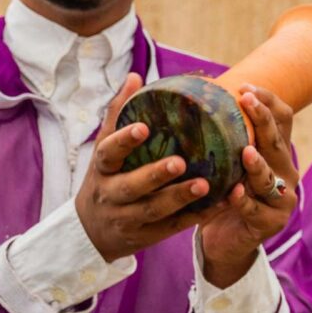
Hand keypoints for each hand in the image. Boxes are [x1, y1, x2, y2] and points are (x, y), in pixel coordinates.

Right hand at [74, 73, 217, 261]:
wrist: (90, 232)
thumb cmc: (105, 179)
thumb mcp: (103, 150)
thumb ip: (119, 115)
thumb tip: (135, 77)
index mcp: (102, 169)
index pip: (109, 154)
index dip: (124, 142)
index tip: (143, 128)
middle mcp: (112, 195)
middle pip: (131, 186)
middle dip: (155, 175)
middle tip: (180, 161)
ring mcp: (128, 218)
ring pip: (154, 210)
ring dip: (180, 198)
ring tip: (206, 184)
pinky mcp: (147, 235)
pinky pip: (173, 227)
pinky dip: (197, 216)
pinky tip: (220, 203)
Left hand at [194, 83, 301, 287]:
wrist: (225, 240)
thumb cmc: (221, 194)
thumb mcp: (223, 163)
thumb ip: (219, 137)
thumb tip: (193, 93)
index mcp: (275, 152)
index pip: (282, 118)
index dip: (269, 101)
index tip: (245, 87)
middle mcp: (285, 171)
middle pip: (276, 141)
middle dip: (262, 119)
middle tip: (246, 100)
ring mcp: (282, 198)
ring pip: (269, 177)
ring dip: (257, 165)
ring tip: (246, 152)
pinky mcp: (272, 222)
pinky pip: (255, 209)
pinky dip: (243, 202)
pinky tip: (234, 194)